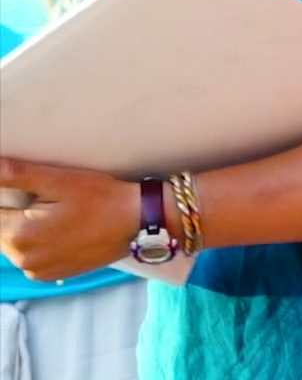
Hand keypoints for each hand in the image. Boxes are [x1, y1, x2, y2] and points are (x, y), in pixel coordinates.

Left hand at [0, 160, 140, 281]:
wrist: (138, 223)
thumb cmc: (102, 198)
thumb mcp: (60, 181)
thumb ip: (18, 175)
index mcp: (19, 233)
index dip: (5, 197)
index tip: (34, 193)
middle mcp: (22, 258)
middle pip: (0, 229)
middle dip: (12, 213)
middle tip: (45, 199)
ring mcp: (36, 270)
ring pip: (12, 244)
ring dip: (22, 228)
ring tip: (53, 213)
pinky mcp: (49, 275)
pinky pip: (29, 257)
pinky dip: (35, 243)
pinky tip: (58, 230)